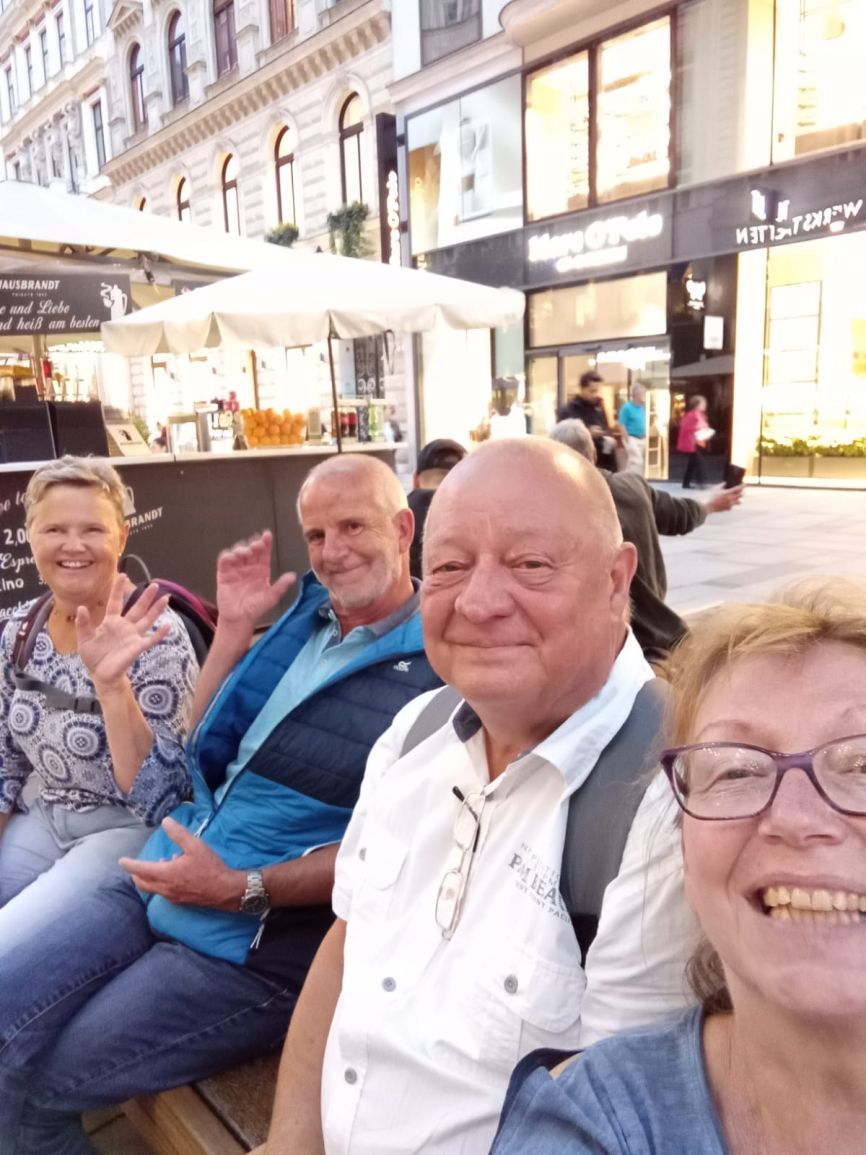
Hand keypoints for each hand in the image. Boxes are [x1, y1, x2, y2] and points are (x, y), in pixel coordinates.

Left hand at [77, 575, 169, 692]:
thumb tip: (81, 607)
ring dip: (156, 610)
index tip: (123, 575)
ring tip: (166, 598)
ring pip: (147, 620)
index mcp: (111, 622)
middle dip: (146, 597)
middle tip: (155, 585)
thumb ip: (83, 624)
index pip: (116, 602)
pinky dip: (160, 634)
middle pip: (137, 608)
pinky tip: (167, 626)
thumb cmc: (93, 656)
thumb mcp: (84, 639)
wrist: (101, 674)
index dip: (119, 589)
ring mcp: (133, 636)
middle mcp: (124, 626)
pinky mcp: (137, 647)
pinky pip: (151, 639)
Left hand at [120, 817, 244, 909]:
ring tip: (161, 864)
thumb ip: (178, 834)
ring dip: (149, 878)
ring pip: (152, 889)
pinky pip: (163, 892)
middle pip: (141, 883)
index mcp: (165, 874)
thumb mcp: (195, 846)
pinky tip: (174, 875)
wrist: (224, 890)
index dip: (129, 864)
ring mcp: (171, 896)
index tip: (121, 860)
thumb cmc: (209, 867)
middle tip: (135, 865)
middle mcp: (164, 888)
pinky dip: (160, 883)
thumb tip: (165, 822)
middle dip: (135, 874)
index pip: (140, 869)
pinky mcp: (179, 901)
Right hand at [215, 531, 295, 630]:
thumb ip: (281, 586)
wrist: (239, 619)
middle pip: (251, 549)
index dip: (265, 543)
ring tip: (245, 553)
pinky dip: (227, 555)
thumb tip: (292, 576)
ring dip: (241, 548)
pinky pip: (224, 560)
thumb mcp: (271, 597)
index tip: (267, 535)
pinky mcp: (224, 573)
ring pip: (238, 551)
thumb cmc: (255, 608)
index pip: (264, 553)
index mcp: (261, 570)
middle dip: (254, 544)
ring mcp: (236, 569)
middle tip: (257, 545)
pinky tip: (232, 557)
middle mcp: (249, 567)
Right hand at [703, 485, 743, 513]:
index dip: (742, 486)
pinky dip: (731, 505)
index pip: (738, 489)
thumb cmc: (712, 497)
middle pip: (740, 495)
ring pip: (739, 502)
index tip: (743, 484)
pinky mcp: (728, 508)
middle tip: (740, 491)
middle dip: (741, 493)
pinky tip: (728, 503)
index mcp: (728, 493)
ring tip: (736, 499)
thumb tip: (725, 483)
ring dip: (738, 500)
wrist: (710, 506)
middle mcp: (730, 498)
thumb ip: (721, 485)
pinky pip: (732, 506)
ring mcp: (730, 504)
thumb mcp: (716, 489)